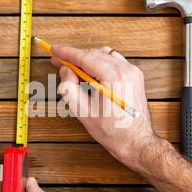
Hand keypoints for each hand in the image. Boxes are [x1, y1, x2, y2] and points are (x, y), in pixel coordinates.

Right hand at [51, 45, 158, 175]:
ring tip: (74, 71)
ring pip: (105, 55)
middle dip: (75, 56)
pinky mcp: (135, 76)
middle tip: (59, 62)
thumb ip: (69, 87)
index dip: (67, 52)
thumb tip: (65, 70)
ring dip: (88, 59)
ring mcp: (133, 72)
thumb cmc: (113, 131)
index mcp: (114, 78)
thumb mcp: (83, 112)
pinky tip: (91, 75)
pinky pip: (114, 62)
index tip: (54, 50)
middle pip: (95, 53)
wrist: (136, 142)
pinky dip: (100, 64)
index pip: (85, 57)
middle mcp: (126, 71)